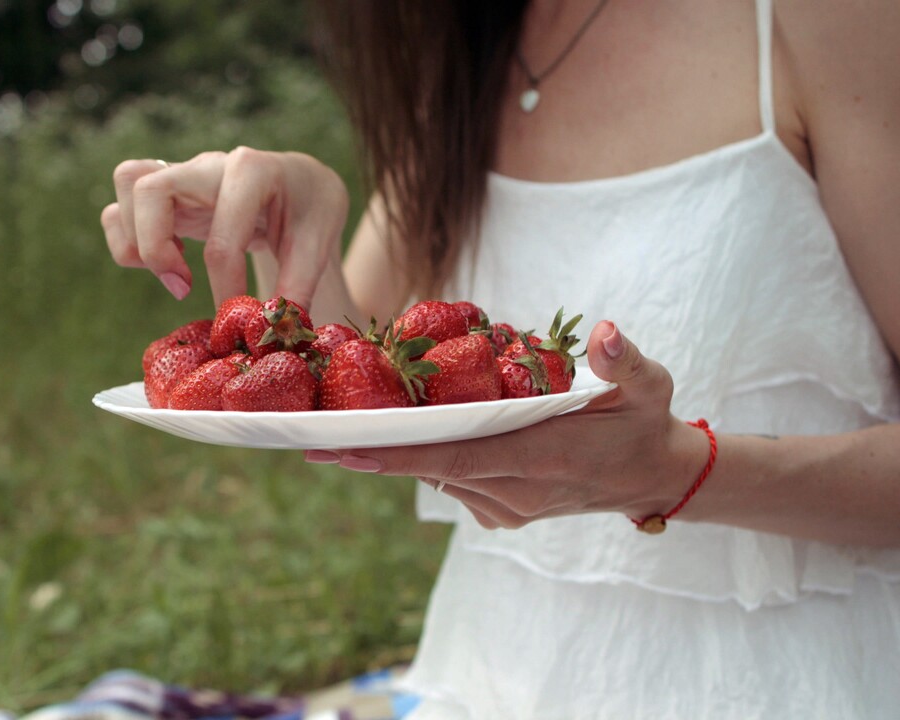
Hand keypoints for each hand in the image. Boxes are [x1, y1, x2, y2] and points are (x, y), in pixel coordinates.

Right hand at [100, 148, 349, 308]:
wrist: (301, 183)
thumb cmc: (310, 209)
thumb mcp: (319, 241)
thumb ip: (299, 285)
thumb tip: (270, 329)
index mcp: (254, 170)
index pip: (222, 234)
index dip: (225, 285)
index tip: (234, 317)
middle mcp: (210, 165)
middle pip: (150, 189)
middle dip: (155, 248)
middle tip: (182, 288)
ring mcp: (183, 174)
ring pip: (128, 184)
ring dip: (136, 239)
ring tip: (174, 274)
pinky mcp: (167, 193)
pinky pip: (121, 204)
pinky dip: (128, 238)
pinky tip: (169, 261)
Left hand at [305, 321, 709, 528]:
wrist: (652, 476)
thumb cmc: (644, 420)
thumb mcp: (648, 385)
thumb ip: (626, 361)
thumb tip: (608, 334)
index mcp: (541, 459)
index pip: (454, 457)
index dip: (397, 455)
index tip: (345, 448)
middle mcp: (516, 492)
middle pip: (430, 467)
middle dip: (374, 451)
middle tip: (315, 433)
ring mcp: (506, 508)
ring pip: (435, 474)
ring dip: (398, 451)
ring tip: (350, 420)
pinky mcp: (500, 512)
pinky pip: (450, 479)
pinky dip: (426, 456)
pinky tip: (405, 432)